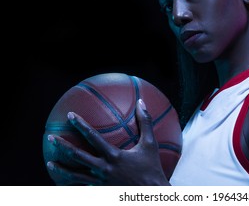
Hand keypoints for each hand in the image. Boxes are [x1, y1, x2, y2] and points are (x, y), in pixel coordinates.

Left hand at [46, 99, 169, 185]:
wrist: (151, 194)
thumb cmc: (152, 168)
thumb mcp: (150, 144)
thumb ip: (146, 122)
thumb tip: (141, 102)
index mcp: (114, 156)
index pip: (93, 137)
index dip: (81, 125)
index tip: (70, 116)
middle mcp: (104, 168)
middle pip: (78, 156)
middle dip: (63, 146)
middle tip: (51, 138)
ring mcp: (100, 182)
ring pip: (75, 176)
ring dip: (61, 169)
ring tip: (49, 163)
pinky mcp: (101, 190)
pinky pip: (83, 187)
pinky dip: (71, 185)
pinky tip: (64, 182)